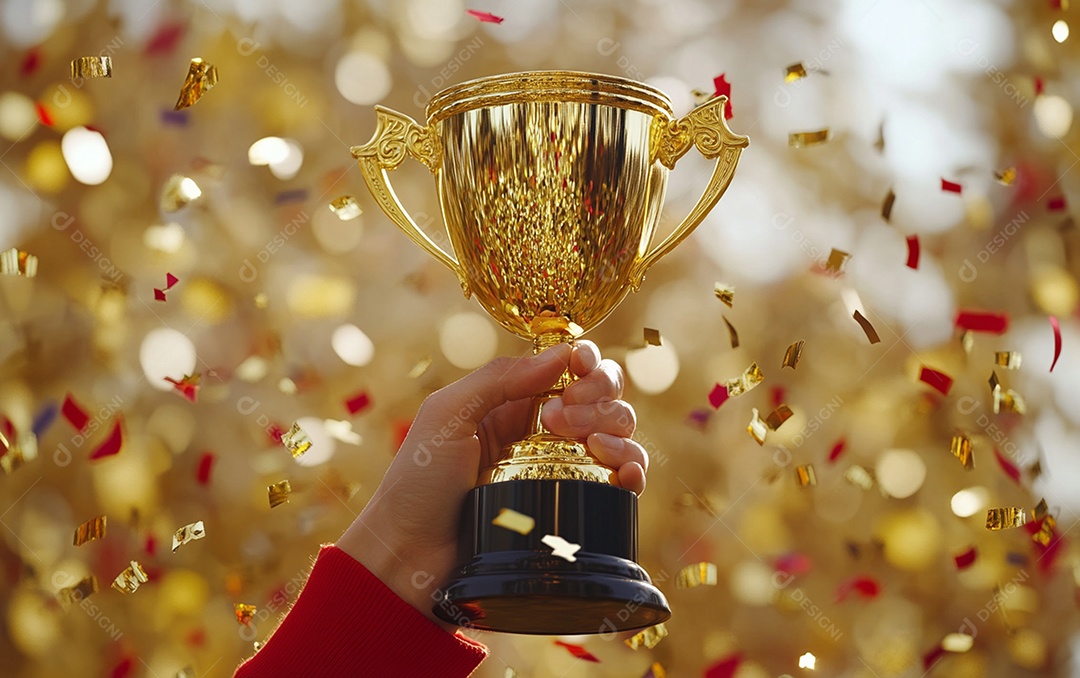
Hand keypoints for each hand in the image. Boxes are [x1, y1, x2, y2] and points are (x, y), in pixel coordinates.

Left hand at [336, 341, 649, 628]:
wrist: (411, 558)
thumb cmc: (418, 483)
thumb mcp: (447, 415)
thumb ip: (500, 379)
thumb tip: (562, 354)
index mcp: (513, 402)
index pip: (567, 367)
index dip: (584, 361)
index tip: (580, 370)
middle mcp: (544, 432)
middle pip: (601, 395)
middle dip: (598, 395)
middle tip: (561, 418)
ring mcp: (562, 471)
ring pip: (618, 433)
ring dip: (616, 429)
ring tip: (591, 447)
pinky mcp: (574, 511)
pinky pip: (620, 483)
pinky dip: (634, 469)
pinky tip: (624, 472)